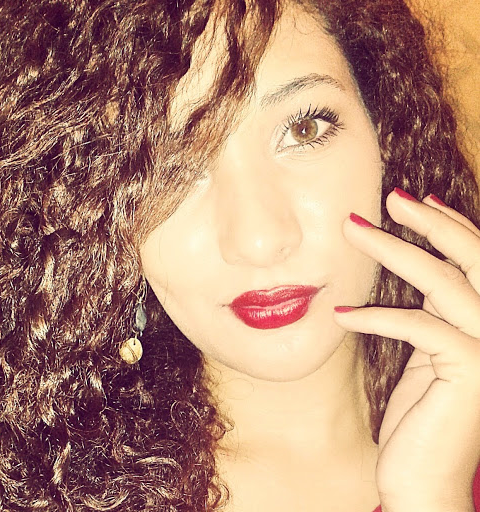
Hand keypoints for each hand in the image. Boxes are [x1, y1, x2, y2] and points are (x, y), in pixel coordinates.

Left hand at [334, 188, 479, 511]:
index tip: (416, 200)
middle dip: (431, 222)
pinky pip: (417, 327)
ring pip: (442, 282)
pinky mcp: (469, 371)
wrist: (423, 478)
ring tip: (352, 229)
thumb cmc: (420, 416)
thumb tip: (412, 270)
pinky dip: (375, 316)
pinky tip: (340, 314)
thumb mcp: (425, 353)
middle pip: (472, 258)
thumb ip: (428, 313)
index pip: (475, 261)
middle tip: (390, 196)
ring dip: (391, 251)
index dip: (450, 225)